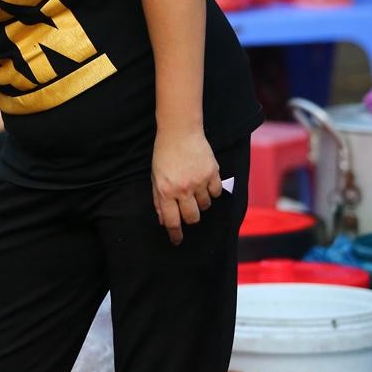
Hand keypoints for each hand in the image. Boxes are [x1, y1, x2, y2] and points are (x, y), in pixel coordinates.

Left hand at [151, 128, 221, 245]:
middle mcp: (183, 189)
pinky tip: (205, 182)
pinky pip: (216, 192)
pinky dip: (212, 191)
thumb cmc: (164, 154)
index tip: (177, 240)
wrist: (179, 131)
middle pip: (192, 218)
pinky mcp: (213, 173)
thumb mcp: (155, 177)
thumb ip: (159, 199)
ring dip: (200, 202)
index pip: (171, 220)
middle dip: (190, 218)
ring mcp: (199, 181)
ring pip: (205, 206)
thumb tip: (163, 220)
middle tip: (188, 209)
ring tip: (194, 188)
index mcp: (166, 190)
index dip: (175, 234)